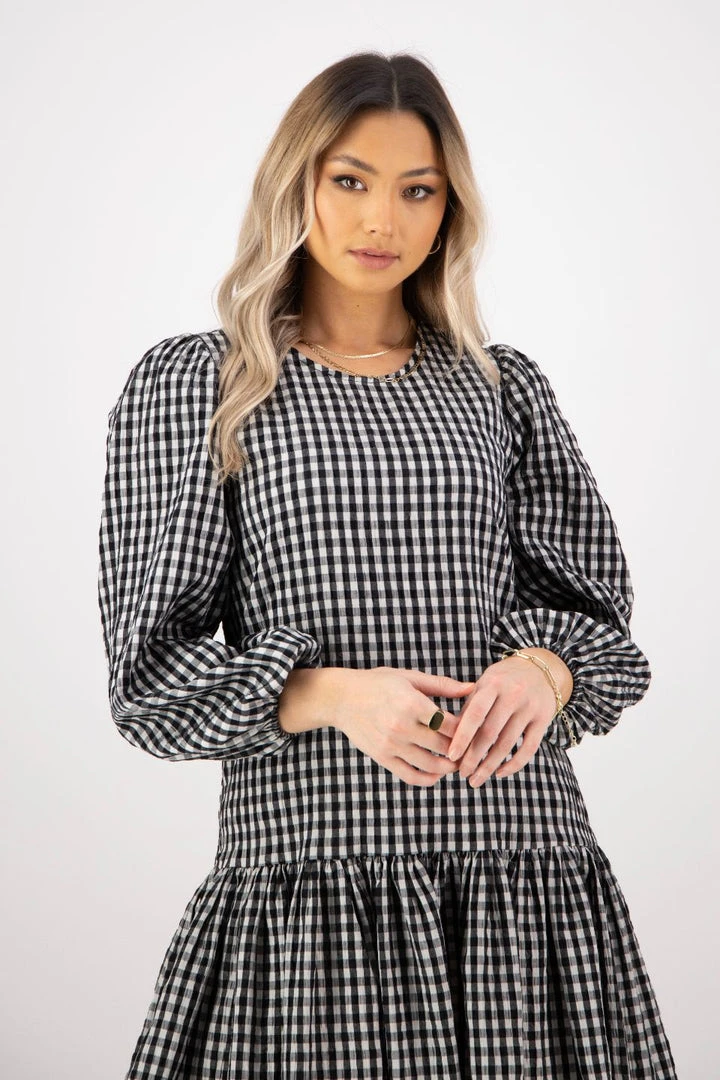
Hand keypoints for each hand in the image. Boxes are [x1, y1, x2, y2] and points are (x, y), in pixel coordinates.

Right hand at [332, 666, 476, 786]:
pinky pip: (410, 775)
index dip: (468, 729)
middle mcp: (402, 725)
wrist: (342, 698)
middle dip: (463, 749)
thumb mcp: (410, 678)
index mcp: (412, 703)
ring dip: (449, 767)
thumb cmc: (379, 683)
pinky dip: (428, 779)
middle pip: (444, 745)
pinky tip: (437, 774)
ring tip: (457, 762)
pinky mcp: (382, 757)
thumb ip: (442, 685)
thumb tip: (473, 688)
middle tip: (473, 749)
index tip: (475, 729)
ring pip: (431, 764)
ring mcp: (391, 744)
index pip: (451, 724)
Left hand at [445, 654, 563, 785]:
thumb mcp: (485, 684)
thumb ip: (469, 707)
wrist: (541, 669)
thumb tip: (448, 737)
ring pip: (508, 744)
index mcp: (492, 684)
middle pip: (490, 733)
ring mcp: (530, 707)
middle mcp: (513, 694)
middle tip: (461, 774)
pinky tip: (500, 773)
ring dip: (489, 766)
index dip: (462, 736)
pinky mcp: (544, 719)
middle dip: (474, 757)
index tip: (451, 757)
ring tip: (475, 780)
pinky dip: (514, 764)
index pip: (475, 714)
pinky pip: (529, 748)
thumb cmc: (503, 680)